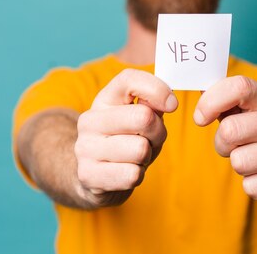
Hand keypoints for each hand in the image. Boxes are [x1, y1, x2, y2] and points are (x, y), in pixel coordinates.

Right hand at [74, 69, 177, 205]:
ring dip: (147, 156)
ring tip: (135, 157)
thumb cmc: (125, 141)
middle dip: (158, 132)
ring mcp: (85, 147)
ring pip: (140, 149)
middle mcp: (90, 120)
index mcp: (104, 99)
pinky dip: (137, 175)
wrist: (95, 177)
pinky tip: (126, 172)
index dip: (157, 89)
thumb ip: (152, 105)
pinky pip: (132, 174)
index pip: (129, 79)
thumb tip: (168, 101)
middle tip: (151, 140)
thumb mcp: (139, 118)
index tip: (172, 105)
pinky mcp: (88, 175)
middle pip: (143, 117)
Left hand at [194, 76, 256, 203]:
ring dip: (237, 164)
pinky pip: (252, 187)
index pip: (239, 87)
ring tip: (252, 159)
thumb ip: (222, 99)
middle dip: (221, 142)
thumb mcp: (245, 112)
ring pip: (239, 161)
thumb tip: (200, 86)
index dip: (211, 102)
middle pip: (231, 129)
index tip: (199, 118)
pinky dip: (251, 185)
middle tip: (232, 145)